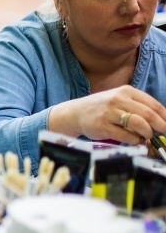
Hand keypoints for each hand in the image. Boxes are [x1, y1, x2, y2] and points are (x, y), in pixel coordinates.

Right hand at [49, 85, 165, 144]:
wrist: (75, 113)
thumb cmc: (102, 108)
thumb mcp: (119, 101)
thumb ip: (138, 107)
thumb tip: (160, 122)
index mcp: (126, 91)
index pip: (153, 104)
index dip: (165, 117)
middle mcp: (118, 99)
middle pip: (148, 114)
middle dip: (161, 126)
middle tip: (165, 134)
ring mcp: (109, 113)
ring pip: (138, 124)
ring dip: (147, 133)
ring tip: (146, 137)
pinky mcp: (102, 126)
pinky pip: (126, 135)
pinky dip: (134, 140)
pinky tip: (134, 141)